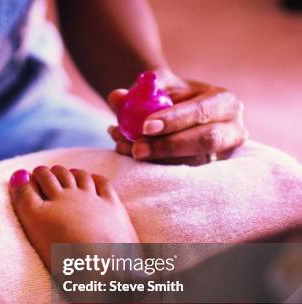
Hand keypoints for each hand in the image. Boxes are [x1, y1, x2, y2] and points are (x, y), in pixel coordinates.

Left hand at [107, 70, 247, 162]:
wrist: (175, 110)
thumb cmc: (169, 95)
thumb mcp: (158, 85)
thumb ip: (138, 90)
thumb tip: (116, 97)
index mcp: (223, 101)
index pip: (201, 111)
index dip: (175, 120)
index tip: (146, 126)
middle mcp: (230, 129)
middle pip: (204, 141)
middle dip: (167, 146)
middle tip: (135, 149)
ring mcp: (221, 154)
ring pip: (192, 162)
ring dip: (155, 158)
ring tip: (124, 147)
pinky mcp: (207, 171)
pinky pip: (181, 174)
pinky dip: (152, 165)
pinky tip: (127, 153)